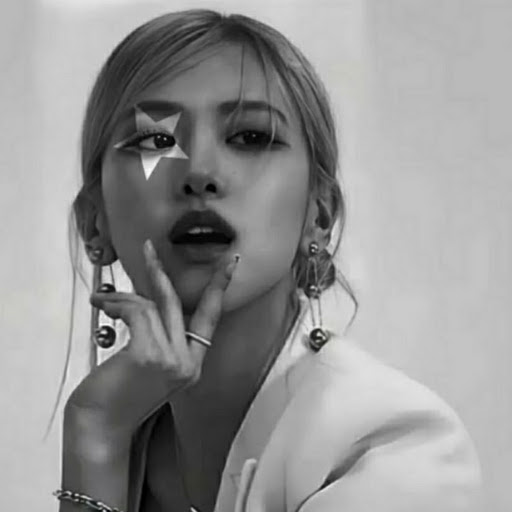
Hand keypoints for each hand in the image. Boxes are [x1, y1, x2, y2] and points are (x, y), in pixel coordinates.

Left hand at [65, 239, 238, 442]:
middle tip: (148, 248)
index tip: (230, 264)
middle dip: (160, 272)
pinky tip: (102, 306)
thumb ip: (159, 339)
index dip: (219, 288)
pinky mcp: (151, 355)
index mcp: (192, 365)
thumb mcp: (149, 367)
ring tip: (104, 300)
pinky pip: (138, 312)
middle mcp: (188, 363)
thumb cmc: (119, 397)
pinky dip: (117, 304)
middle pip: (179, 304)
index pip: (211, 320)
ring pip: (153, 305)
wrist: (100, 428)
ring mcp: (172, 360)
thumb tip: (146, 301)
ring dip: (124, 297)